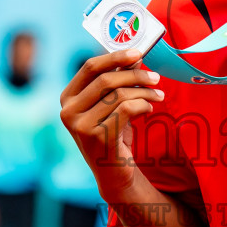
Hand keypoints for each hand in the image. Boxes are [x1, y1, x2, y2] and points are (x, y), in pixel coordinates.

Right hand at [59, 50, 164, 191]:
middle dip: (136, 75)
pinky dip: (143, 105)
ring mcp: (80, 126)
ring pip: (119, 95)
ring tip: (158, 96)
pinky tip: (149, 109)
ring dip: (145, 93)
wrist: (115, 173)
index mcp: (68, 98)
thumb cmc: (113, 134)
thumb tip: (135, 56)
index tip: (138, 53)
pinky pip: (127, 109)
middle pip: (107, 80)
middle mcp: (68, 111)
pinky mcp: (98, 138)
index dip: (115, 57)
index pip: (90, 67)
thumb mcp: (113, 104)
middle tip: (156, 78)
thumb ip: (119, 80)